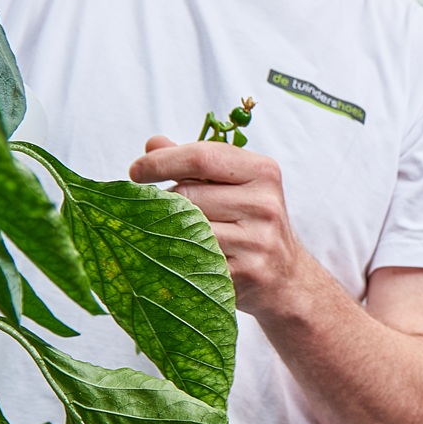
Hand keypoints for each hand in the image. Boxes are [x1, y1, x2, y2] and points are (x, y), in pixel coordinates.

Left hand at [127, 136, 310, 318]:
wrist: (286, 279)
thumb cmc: (251, 225)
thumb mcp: (233, 186)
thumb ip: (195, 165)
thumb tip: (153, 144)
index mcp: (263, 172)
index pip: (201, 156)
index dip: (161, 162)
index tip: (136, 171)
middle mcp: (264, 204)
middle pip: (187, 194)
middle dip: (162, 201)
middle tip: (151, 210)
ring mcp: (256, 241)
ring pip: (186, 228)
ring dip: (165, 230)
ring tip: (166, 234)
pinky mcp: (245, 273)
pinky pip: (192, 259)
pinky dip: (177, 257)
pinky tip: (179, 257)